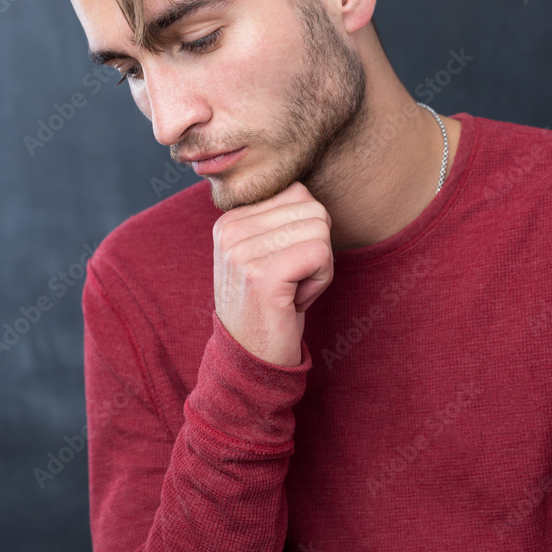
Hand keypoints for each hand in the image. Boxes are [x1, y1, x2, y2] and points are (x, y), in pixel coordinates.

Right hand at [213, 181, 333, 366]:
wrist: (250, 361)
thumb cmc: (270, 307)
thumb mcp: (265, 253)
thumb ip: (279, 218)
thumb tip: (304, 189)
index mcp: (230, 219)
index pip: (298, 193)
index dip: (305, 233)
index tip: (284, 268)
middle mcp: (230, 229)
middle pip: (313, 208)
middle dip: (317, 248)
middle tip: (291, 282)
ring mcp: (242, 251)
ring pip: (320, 229)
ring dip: (320, 267)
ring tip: (291, 291)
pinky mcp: (262, 274)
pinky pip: (321, 253)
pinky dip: (320, 280)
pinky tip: (295, 301)